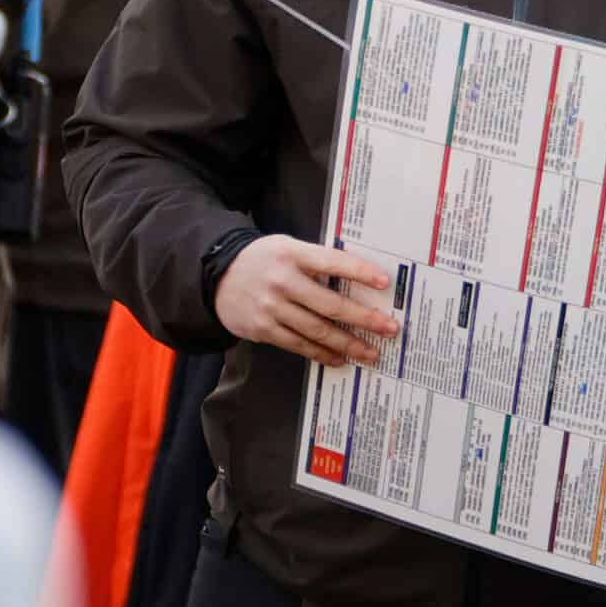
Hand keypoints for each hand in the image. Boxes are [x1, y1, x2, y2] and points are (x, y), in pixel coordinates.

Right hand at [215, 236, 399, 367]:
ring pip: (317, 330)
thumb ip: (315, 260)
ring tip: (370, 352)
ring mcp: (272, 307)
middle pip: (330, 304)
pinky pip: (298, 345)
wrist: (216, 276)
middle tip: (389, 328)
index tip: (385, 283)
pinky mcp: (263, 329)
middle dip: (363, 319)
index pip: (332, 262)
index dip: (359, 272)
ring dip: (348, 344)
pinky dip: (321, 353)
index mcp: (292, 254)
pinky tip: (338, 358)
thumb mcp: (287, 248)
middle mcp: (283, 281)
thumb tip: (357, 278)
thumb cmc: (262, 260)